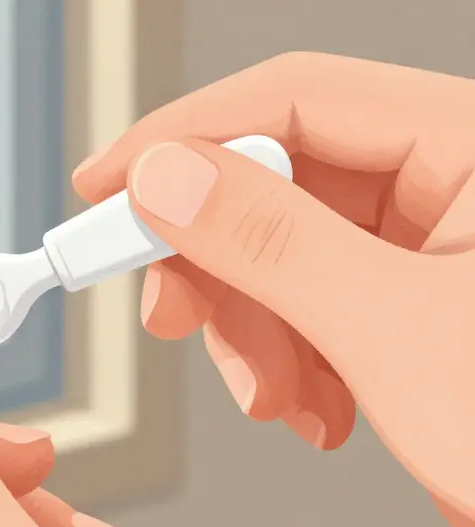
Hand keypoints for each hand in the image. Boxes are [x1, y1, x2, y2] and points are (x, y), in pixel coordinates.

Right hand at [71, 51, 474, 526]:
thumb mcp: (398, 335)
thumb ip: (273, 245)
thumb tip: (165, 179)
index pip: (295, 98)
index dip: (184, 137)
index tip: (105, 190)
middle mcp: (456, 184)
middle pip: (277, 183)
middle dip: (219, 267)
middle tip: (172, 316)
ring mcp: (436, 248)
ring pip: (283, 257)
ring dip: (255, 334)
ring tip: (279, 400)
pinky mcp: (417, 308)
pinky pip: (313, 307)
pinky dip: (291, 362)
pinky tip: (319, 411)